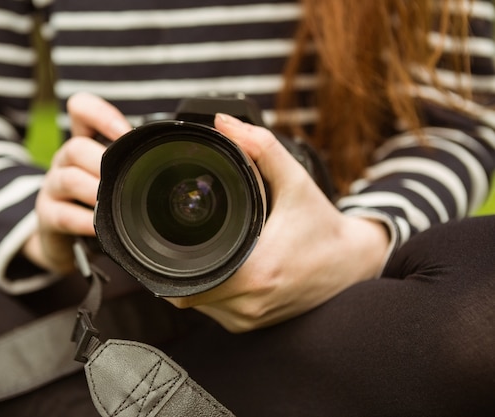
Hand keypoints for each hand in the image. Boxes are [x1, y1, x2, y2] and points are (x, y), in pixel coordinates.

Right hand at [23, 93, 131, 273]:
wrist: (67, 239)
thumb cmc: (98, 199)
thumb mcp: (115, 173)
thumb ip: (133, 161)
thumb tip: (169, 157)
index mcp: (84, 142)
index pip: (81, 109)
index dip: (101, 114)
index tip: (125, 132)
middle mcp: (65, 159)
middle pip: (76, 147)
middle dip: (102, 162)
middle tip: (125, 178)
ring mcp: (53, 187)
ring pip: (68, 178)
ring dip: (93, 191)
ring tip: (110, 201)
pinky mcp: (47, 215)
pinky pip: (64, 215)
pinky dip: (84, 220)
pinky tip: (98, 225)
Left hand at [167, 113, 389, 332]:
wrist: (355, 264)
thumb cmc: (323, 227)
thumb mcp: (295, 181)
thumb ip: (261, 148)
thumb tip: (223, 124)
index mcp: (254, 274)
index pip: (183, 283)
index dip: (166, 261)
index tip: (164, 239)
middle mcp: (249, 305)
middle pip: (184, 294)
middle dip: (176, 265)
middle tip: (180, 238)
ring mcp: (250, 319)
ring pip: (197, 305)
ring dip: (191, 279)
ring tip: (203, 249)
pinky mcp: (252, 324)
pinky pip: (214, 311)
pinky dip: (208, 290)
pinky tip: (218, 266)